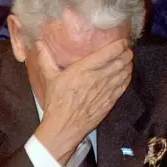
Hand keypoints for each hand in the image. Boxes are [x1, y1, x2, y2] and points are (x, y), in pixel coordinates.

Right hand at [34, 39, 132, 164]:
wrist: (64, 126)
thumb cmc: (56, 102)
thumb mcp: (49, 78)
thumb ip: (45, 58)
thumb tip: (38, 43)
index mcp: (84, 70)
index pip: (108, 54)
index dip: (119, 45)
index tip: (123, 40)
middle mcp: (98, 78)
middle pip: (120, 61)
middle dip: (127, 53)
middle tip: (128, 47)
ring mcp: (106, 91)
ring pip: (124, 73)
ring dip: (129, 64)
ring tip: (129, 58)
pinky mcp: (110, 101)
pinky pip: (123, 86)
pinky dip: (127, 77)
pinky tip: (127, 73)